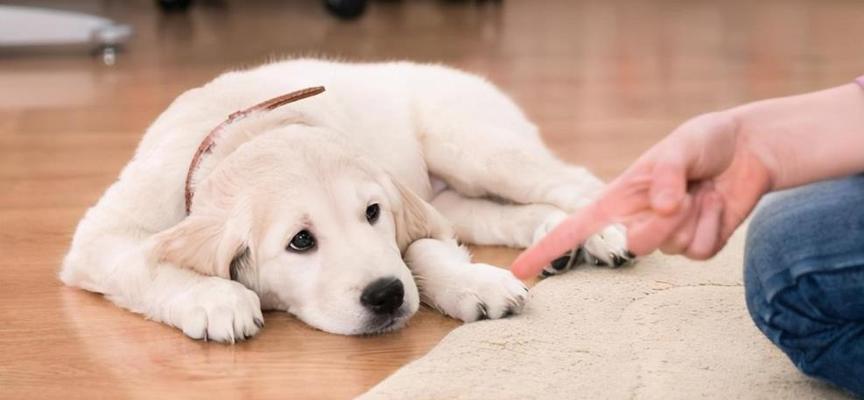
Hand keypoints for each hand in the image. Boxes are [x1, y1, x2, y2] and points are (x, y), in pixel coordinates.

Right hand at [511, 111, 772, 278]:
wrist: (749, 150)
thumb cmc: (705, 141)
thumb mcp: (682, 144)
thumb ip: (666, 173)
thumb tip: (661, 207)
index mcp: (619, 197)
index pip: (575, 228)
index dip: (546, 248)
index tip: (521, 270)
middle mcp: (638, 220)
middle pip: (633, 245)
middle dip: (659, 224)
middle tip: (683, 194)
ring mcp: (667, 236)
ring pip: (670, 248)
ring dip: (692, 217)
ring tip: (702, 190)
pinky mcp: (697, 245)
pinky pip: (700, 252)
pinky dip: (714, 226)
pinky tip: (717, 204)